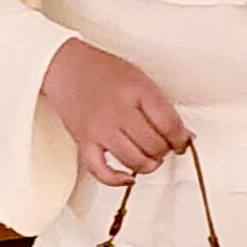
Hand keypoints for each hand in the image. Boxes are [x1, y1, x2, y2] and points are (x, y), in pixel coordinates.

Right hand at [43, 37, 190, 183]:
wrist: (64, 66)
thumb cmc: (101, 70)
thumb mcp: (139, 78)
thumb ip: (160, 106)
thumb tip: (181, 133)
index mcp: (137, 90)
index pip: (169, 124)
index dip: (181, 138)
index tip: (182, 141)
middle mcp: (118, 110)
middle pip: (154, 145)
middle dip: (164, 150)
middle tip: (164, 146)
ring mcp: (100, 128)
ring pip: (134, 161)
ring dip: (148, 164)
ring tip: (149, 158)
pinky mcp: (84, 142)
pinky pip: (101, 171)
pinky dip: (117, 180)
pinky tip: (128, 178)